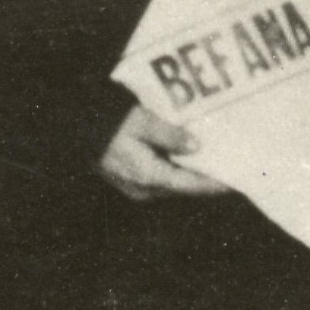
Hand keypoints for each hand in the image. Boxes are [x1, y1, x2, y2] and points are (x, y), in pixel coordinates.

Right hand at [99, 103, 229, 201]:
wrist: (72, 128)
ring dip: (191, 173)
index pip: (190, 185)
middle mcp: (144, 189)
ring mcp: (136, 188)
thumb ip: (169, 134)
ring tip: (213, 158)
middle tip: (231, 164)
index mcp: (147, 176)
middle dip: (206, 177)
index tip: (238, 180)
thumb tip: (196, 146)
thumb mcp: (140, 120)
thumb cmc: (105, 122)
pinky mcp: (131, 181)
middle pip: (184, 187)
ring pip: (173, 183)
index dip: (215, 184)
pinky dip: (176, 169)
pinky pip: (161, 178)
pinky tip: (187, 155)